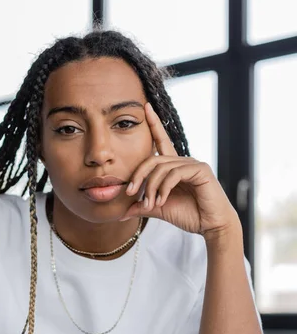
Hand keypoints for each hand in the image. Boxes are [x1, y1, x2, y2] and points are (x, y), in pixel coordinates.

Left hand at [121, 103, 238, 235]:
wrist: (211, 225)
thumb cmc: (189, 215)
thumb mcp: (160, 208)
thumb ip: (143, 206)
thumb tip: (122, 212)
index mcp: (174, 167)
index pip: (161, 141)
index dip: (154, 124)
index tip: (145, 107)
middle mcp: (183, 161)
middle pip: (153, 159)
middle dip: (139, 175)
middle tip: (130, 193)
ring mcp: (193, 164)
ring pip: (162, 168)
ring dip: (152, 187)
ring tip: (150, 204)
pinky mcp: (200, 170)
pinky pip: (174, 174)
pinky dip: (164, 188)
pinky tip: (162, 201)